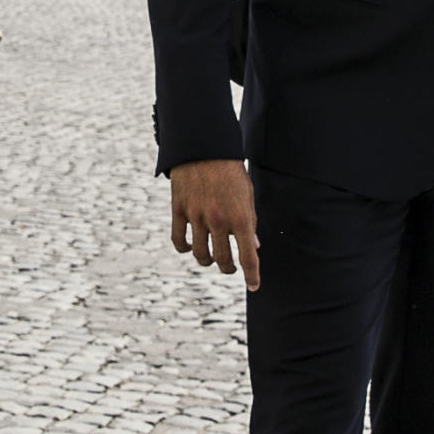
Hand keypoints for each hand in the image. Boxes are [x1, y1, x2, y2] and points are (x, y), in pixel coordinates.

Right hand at [168, 159, 259, 290]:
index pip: (249, 257)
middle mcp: (219, 220)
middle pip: (223, 259)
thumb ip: (250, 223)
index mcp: (241, 217)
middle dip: (228, 268)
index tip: (253, 286)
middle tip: (229, 267)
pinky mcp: (179, 210)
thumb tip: (254, 246)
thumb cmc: (231, 171)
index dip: (252, 275)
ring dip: (207, 261)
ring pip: (200, 254)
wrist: (204, 147)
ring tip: (211, 259)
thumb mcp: (247, 195)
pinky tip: (189, 248)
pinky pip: (179, 240)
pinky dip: (184, 249)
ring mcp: (197, 216)